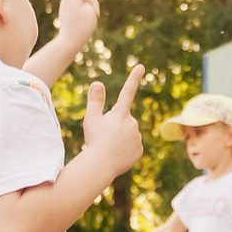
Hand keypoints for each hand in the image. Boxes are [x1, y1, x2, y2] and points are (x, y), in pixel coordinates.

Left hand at [54, 0, 98, 48]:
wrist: (69, 43)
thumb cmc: (81, 27)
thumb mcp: (91, 10)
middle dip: (91, 1)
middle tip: (93, 15)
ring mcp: (68, 6)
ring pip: (83, 1)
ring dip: (89, 8)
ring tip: (87, 21)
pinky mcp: (69, 12)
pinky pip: (81, 7)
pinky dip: (86, 11)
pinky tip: (86, 16)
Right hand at [82, 64, 144, 179]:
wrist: (101, 165)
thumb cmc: (94, 141)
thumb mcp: (91, 119)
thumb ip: (95, 100)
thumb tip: (98, 83)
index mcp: (120, 113)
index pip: (127, 91)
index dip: (134, 78)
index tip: (141, 66)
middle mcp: (132, 123)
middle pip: (123, 121)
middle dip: (115, 126)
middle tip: (103, 138)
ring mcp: (137, 137)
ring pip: (128, 134)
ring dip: (119, 139)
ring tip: (109, 148)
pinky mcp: (139, 151)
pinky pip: (132, 147)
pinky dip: (125, 150)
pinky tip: (117, 156)